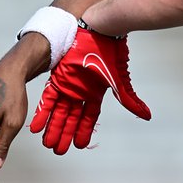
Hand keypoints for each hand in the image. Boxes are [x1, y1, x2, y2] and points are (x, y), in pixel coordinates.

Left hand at [30, 26, 151, 154]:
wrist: (98, 32)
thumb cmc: (111, 54)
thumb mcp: (119, 81)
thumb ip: (129, 100)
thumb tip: (147, 115)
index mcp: (95, 93)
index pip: (89, 117)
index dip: (84, 131)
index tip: (79, 146)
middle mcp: (81, 91)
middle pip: (71, 117)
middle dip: (65, 133)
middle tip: (58, 150)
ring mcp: (68, 85)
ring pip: (58, 111)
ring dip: (52, 127)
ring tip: (46, 143)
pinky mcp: (57, 77)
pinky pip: (47, 99)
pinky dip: (42, 113)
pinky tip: (35, 126)